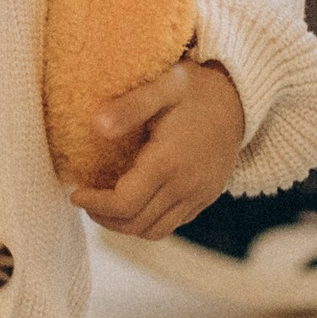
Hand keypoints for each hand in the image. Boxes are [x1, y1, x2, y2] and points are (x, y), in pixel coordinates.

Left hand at [77, 56, 246, 239]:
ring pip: (154, 231)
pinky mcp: (205, 197)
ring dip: (125, 225)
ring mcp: (198, 195)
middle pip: (136, 223)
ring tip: (106, 205)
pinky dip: (148, 222)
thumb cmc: (197, 89)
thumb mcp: (164, 86)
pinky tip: (136, 202)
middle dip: (104, 217)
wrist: (240, 99)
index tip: (75, 192)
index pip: (124, 203)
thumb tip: (97, 125)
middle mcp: (185, 186)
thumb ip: (129, 105)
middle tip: (85, 199)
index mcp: (169, 162)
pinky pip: (172, 224)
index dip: (95, 203)